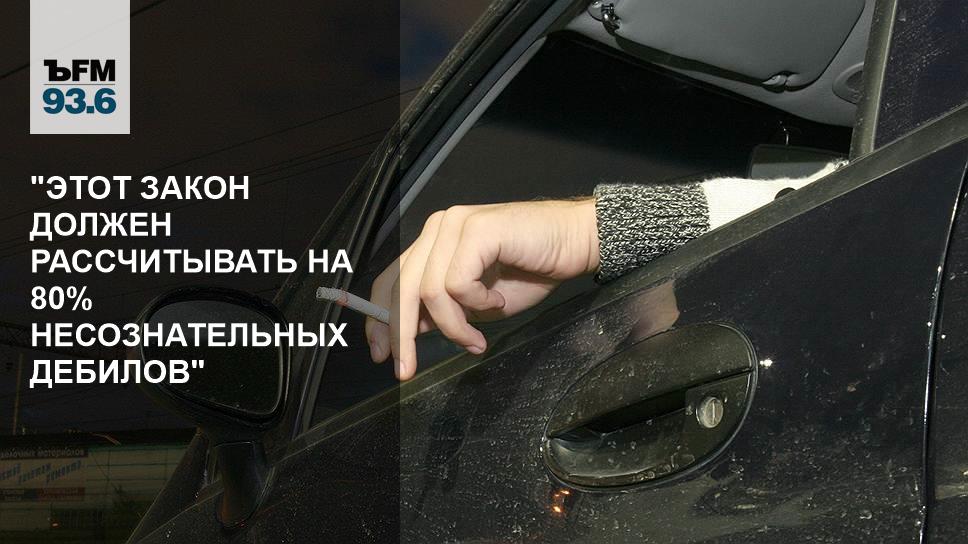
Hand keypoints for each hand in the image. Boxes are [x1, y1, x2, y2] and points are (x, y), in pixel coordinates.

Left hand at [366, 199, 598, 379]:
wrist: (574, 243)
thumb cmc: (531, 269)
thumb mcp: (476, 303)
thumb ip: (442, 310)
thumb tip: (409, 332)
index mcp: (434, 243)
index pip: (391, 279)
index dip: (379, 318)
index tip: (381, 354)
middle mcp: (438, 229)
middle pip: (402, 287)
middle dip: (402, 334)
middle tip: (406, 369)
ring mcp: (455, 225)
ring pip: (430, 291)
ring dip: (454, 326)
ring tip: (477, 339)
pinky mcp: (476, 230)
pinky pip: (458, 284)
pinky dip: (477, 305)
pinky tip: (497, 303)